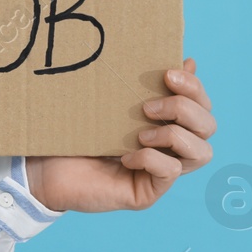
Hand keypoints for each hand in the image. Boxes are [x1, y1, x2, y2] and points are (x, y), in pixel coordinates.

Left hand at [25, 58, 214, 212]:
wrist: (42, 166)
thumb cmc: (75, 129)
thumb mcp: (110, 101)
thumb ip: (144, 83)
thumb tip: (189, 60)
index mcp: (166, 121)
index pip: (202, 104)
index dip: (194, 88)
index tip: (167, 72)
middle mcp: (171, 147)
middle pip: (209, 126)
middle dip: (186, 109)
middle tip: (147, 105)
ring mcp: (162, 171)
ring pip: (202, 152)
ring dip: (175, 135)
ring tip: (140, 133)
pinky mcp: (148, 192)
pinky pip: (170, 172)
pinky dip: (152, 159)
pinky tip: (126, 156)